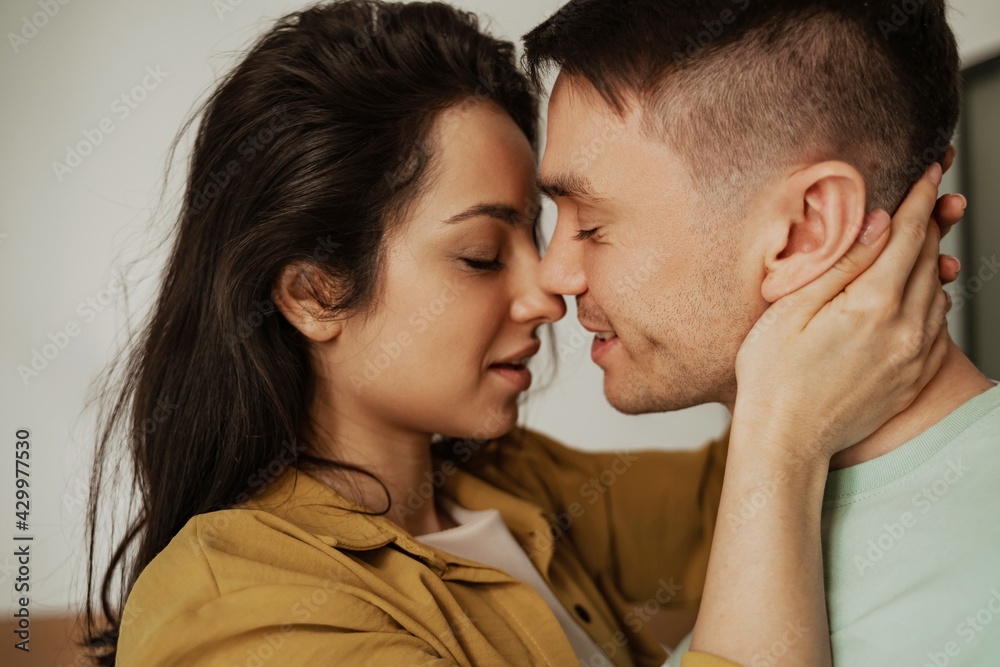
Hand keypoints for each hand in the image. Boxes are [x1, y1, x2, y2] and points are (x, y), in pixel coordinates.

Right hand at [733, 163, 952, 463]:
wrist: (786, 442)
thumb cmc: (772, 378)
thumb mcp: (790, 311)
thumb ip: (838, 266)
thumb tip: (875, 225)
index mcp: (870, 305)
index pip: (906, 236)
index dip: (918, 199)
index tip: (930, 171)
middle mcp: (903, 329)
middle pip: (929, 260)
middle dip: (934, 221)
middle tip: (940, 191)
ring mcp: (912, 357)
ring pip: (938, 292)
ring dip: (937, 258)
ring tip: (932, 235)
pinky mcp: (911, 379)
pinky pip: (937, 327)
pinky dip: (936, 299)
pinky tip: (927, 291)